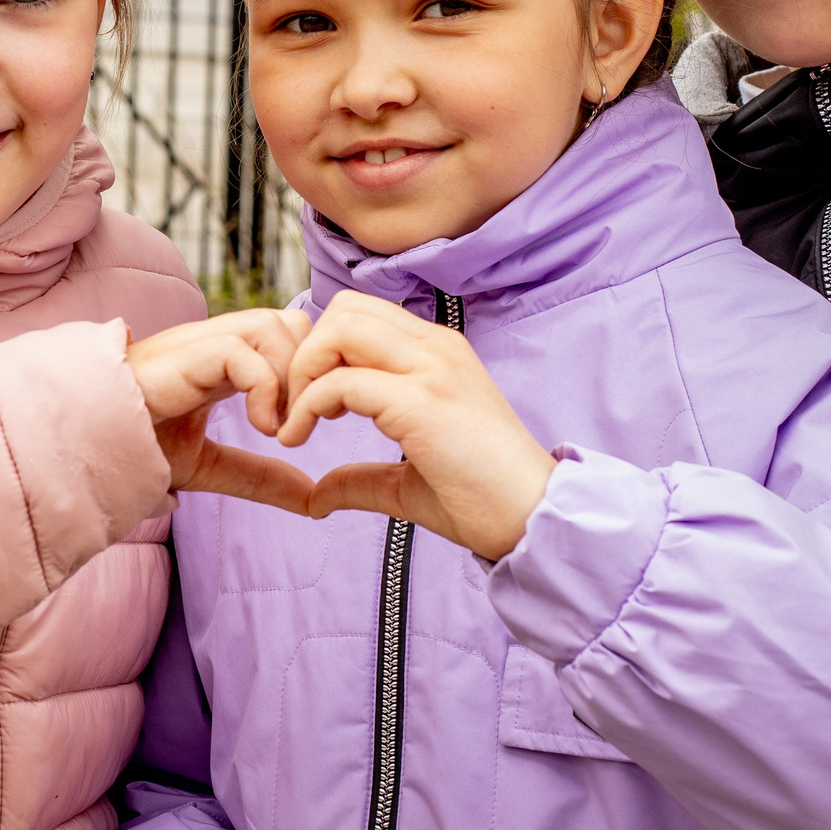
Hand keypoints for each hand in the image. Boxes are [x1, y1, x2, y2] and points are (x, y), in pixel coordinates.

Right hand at [126, 309, 317, 514]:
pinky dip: (265, 387)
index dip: (311, 374)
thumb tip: (314, 500)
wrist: (83, 447)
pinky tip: (262, 428)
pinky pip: (244, 350)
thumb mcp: (208, 466)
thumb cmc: (132, 449)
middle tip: (300, 424)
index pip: (292, 338)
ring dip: (291, 379)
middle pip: (295, 323)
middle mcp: (218, 343)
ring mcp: (201, 344)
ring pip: (276, 326)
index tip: (308, 425)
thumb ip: (259, 478)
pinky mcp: (185, 355)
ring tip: (280, 428)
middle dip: (311, 371)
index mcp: (226, 362)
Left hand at [275, 291, 555, 558]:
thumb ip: (361, 477)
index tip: (310, 403)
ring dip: (303, 371)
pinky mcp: (421, 401)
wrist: (534, 520)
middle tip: (295, 407)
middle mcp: (436, 347)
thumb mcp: (409, 480)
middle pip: (344, 309)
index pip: (361, 315)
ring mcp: (432, 369)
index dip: (322, 350)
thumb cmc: (481, 501)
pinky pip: (341, 382)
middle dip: (306, 352)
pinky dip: (307, 405)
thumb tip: (316, 495)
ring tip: (298, 421)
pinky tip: (300, 437)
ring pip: (340, 329)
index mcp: (438, 353)